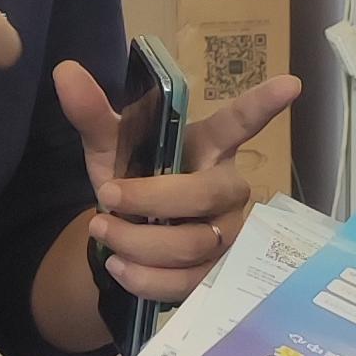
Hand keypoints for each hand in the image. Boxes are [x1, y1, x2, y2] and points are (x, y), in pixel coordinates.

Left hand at [53, 61, 302, 304]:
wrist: (126, 239)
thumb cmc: (132, 182)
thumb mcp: (109, 148)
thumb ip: (92, 114)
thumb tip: (65, 73)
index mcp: (209, 147)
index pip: (239, 122)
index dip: (263, 106)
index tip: (290, 84)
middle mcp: (228, 189)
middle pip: (206, 194)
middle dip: (151, 199)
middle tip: (106, 199)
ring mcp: (228, 234)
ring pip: (194, 244)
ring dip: (138, 242)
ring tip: (102, 233)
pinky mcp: (216, 274)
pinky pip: (187, 282)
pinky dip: (146, 278)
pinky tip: (119, 267)